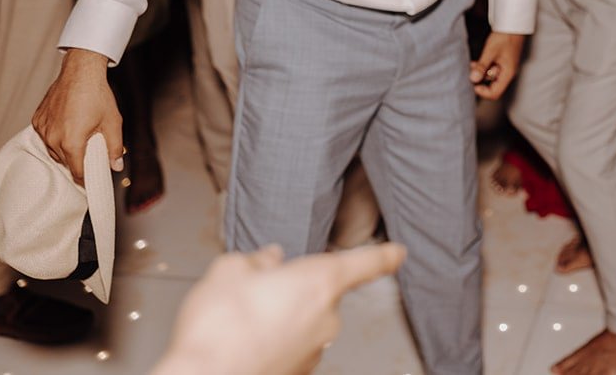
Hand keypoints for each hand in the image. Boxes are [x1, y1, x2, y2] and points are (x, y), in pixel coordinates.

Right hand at [32, 49, 123, 182]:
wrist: (80, 72)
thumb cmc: (97, 95)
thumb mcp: (113, 123)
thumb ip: (115, 148)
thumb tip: (116, 167)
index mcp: (71, 142)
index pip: (77, 171)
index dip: (85, 178)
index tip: (91, 180)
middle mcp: (53, 138)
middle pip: (65, 162)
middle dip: (77, 162)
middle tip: (89, 156)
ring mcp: (43, 129)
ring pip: (53, 150)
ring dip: (65, 150)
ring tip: (79, 141)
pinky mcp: (37, 119)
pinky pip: (45, 137)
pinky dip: (55, 137)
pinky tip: (67, 129)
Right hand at [153, 243, 405, 374]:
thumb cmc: (217, 328)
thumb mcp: (228, 272)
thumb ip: (255, 261)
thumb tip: (267, 261)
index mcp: (319, 282)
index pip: (364, 264)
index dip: (383, 256)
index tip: (398, 253)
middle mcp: (326, 318)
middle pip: (319, 292)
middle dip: (293, 287)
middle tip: (254, 290)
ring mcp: (314, 350)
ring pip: (304, 321)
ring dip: (281, 317)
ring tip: (240, 322)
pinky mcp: (299, 374)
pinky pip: (292, 346)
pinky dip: (274, 342)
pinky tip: (245, 342)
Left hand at [471, 32, 524, 99]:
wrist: (513, 24)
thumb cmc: (505, 36)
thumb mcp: (491, 51)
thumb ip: (482, 66)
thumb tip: (473, 79)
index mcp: (508, 74)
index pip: (495, 93)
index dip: (482, 91)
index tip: (473, 82)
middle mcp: (507, 74)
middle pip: (492, 87)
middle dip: (480, 81)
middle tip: (471, 72)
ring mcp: (505, 68)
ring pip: (490, 78)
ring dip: (480, 73)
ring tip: (472, 64)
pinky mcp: (502, 63)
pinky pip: (491, 71)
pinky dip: (483, 68)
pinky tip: (477, 61)